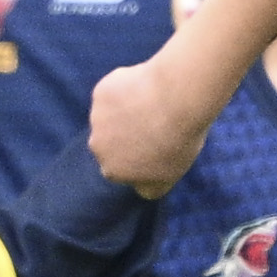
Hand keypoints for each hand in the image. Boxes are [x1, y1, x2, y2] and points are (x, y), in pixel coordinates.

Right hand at [87, 39, 221, 197]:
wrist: (177, 99)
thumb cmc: (178, 139)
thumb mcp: (170, 175)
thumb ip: (150, 187)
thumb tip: (139, 187)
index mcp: (112, 171)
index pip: (122, 167)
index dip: (141, 155)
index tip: (160, 144)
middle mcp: (98, 147)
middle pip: (112, 140)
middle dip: (128, 133)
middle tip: (157, 123)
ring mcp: (97, 119)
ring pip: (111, 115)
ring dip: (127, 111)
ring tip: (155, 104)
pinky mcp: (101, 93)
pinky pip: (114, 91)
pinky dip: (127, 89)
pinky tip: (146, 88)